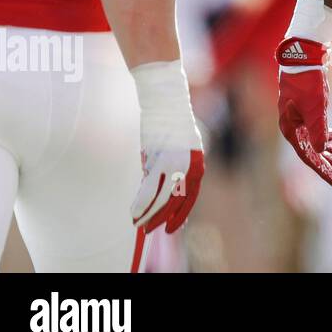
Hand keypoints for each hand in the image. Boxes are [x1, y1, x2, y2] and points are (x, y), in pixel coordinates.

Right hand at [130, 61, 205, 234]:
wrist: (165, 99)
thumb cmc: (168, 123)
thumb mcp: (175, 149)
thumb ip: (171, 169)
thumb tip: (157, 191)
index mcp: (198, 163)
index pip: (191, 196)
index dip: (181, 213)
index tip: (172, 227)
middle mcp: (190, 166)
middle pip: (176, 201)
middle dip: (162, 219)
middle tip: (150, 231)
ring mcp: (175, 164)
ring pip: (161, 200)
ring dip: (148, 215)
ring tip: (138, 225)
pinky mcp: (160, 160)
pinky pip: (148, 189)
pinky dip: (140, 204)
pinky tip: (133, 213)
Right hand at [276, 37, 331, 188]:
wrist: (305, 55)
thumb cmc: (307, 80)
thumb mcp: (315, 106)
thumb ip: (318, 129)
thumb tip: (320, 152)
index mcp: (290, 129)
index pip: (309, 157)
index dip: (325, 171)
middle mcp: (295, 128)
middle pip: (317, 152)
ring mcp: (303, 120)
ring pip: (323, 141)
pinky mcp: (311, 112)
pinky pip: (325, 130)